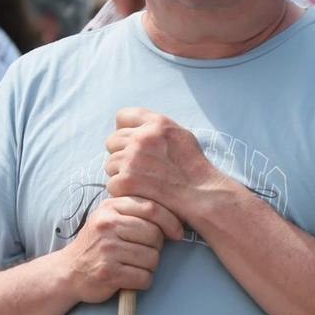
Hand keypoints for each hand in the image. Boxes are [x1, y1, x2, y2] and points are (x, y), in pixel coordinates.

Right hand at [64, 195, 183, 303]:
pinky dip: (142, 281)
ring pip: (152, 258)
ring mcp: (107, 249)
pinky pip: (144, 277)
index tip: (177, 233)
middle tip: (142, 252)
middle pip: (155, 235)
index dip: (171, 221)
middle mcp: (107, 226)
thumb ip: (135, 210)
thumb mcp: (109, 217)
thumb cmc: (97, 244)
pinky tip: (129, 278)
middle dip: (156, 247)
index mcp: (110, 208)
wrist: (69, 272)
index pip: (152, 208)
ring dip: (149, 266)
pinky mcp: (109, 273)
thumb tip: (175, 215)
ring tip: (132, 265)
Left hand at [104, 108, 225, 222]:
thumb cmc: (195, 170)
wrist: (204, 197)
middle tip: (139, 171)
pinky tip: (140, 195)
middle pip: (112, 142)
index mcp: (157, 124)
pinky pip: (112, 184)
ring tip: (142, 185)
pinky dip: (123, 193)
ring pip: (110, 164)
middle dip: (122, 156)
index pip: (123, 117)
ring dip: (121, 175)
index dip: (125, 131)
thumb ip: (158, 129)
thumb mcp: (182, 136)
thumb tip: (136, 128)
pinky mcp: (127, 180)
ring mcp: (133, 159)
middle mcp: (143, 138)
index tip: (132, 145)